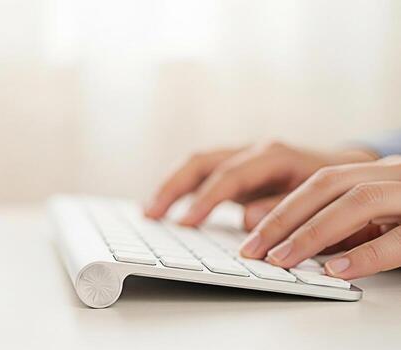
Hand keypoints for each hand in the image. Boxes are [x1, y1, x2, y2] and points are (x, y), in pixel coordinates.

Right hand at [145, 141, 376, 229]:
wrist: (349, 172)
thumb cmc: (337, 192)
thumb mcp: (320, 203)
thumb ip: (282, 209)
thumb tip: (246, 219)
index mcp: (275, 155)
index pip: (230, 176)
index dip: (205, 200)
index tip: (185, 223)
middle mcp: (255, 150)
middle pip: (203, 162)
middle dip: (174, 187)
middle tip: (153, 214)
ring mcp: (245, 157)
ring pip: (198, 164)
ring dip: (172, 186)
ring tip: (150, 212)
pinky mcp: (239, 168)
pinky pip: (204, 174)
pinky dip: (183, 188)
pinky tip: (168, 206)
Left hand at [240, 156, 400, 279]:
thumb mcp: (367, 216)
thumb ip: (324, 220)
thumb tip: (257, 221)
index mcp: (369, 172)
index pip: (315, 180)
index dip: (274, 204)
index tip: (244, 235)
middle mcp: (389, 173)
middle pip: (327, 184)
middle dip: (283, 218)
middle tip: (251, 249)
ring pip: (360, 201)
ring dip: (315, 232)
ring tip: (281, 259)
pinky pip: (397, 239)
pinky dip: (364, 255)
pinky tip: (336, 270)